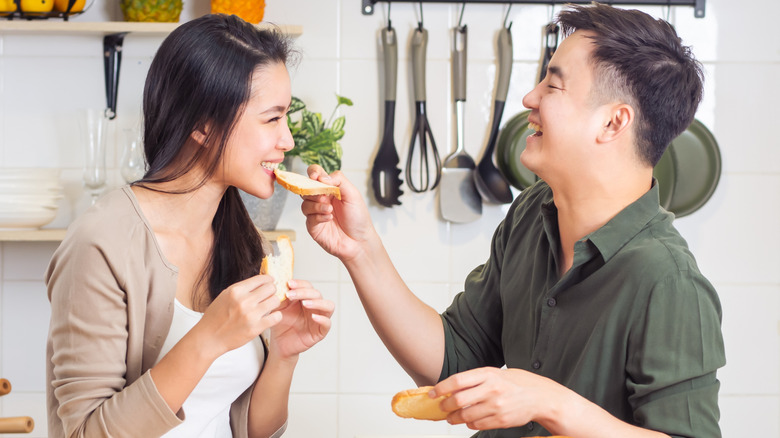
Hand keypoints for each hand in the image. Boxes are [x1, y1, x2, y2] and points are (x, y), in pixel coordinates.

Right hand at [196, 274, 282, 358]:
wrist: (209, 338)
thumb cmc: (215, 318)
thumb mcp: (225, 296)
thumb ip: (242, 289)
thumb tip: (259, 282)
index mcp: (236, 291)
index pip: (261, 279)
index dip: (268, 280)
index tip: (270, 282)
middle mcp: (244, 301)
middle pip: (271, 288)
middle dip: (271, 291)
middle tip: (269, 296)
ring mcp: (251, 315)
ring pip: (275, 300)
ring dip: (274, 303)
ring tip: (268, 307)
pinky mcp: (256, 328)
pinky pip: (277, 317)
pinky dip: (276, 316)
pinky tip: (270, 317)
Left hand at [269, 279, 334, 359]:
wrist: (279, 344)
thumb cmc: (280, 325)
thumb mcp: (278, 309)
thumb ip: (281, 297)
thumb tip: (280, 284)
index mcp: (305, 299)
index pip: (308, 286)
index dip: (300, 284)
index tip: (289, 283)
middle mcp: (314, 307)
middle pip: (317, 294)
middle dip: (304, 292)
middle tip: (290, 294)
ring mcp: (319, 318)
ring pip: (328, 306)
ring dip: (318, 302)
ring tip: (305, 303)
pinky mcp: (321, 332)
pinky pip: (327, 323)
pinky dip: (322, 319)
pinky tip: (313, 317)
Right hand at [301, 165, 373, 261]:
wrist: (359, 241)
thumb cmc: (358, 218)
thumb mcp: (353, 195)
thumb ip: (339, 180)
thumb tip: (322, 176)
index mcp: (330, 189)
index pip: (316, 174)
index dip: (313, 172)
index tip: (316, 176)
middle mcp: (321, 199)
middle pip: (306, 188)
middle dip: (313, 190)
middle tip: (324, 196)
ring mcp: (316, 212)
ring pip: (305, 203)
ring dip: (317, 205)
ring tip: (330, 210)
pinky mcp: (313, 226)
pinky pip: (309, 217)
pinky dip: (318, 216)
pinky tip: (329, 218)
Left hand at [433, 367, 567, 430]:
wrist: (541, 397)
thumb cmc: (517, 382)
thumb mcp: (497, 373)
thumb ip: (476, 379)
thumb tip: (452, 387)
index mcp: (488, 374)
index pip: (457, 381)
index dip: (441, 388)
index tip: (433, 393)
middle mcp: (491, 390)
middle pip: (458, 400)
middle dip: (445, 405)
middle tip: (442, 407)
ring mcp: (496, 406)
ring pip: (465, 415)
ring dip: (454, 418)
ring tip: (451, 417)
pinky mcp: (500, 420)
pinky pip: (477, 424)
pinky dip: (469, 423)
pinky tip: (469, 419)